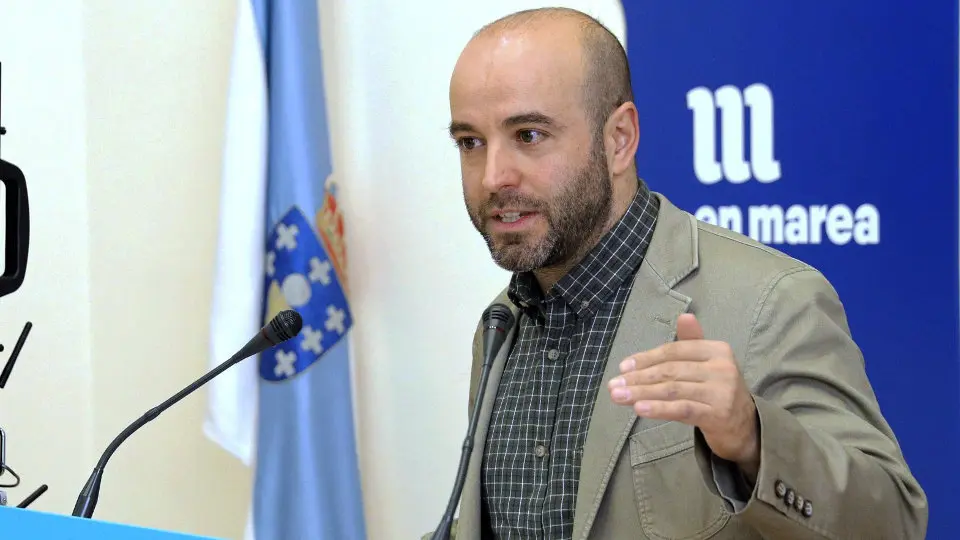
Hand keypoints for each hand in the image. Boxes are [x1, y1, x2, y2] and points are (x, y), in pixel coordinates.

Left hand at [607, 314, 759, 477]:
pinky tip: (639, 409)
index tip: (623, 368)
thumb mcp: (707, 364)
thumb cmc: (718, 391)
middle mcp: (722, 368)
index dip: (646, 358)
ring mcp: (722, 392)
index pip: (674, 351)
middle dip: (638, 378)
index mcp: (717, 350)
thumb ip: (692, 342)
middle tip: (613, 386)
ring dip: (641, 393)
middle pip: (671, 370)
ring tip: (619, 397)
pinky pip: (683, 410)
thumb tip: (684, 315)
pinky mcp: (719, 415)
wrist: (745, 426)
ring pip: (673, 390)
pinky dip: (659, 409)